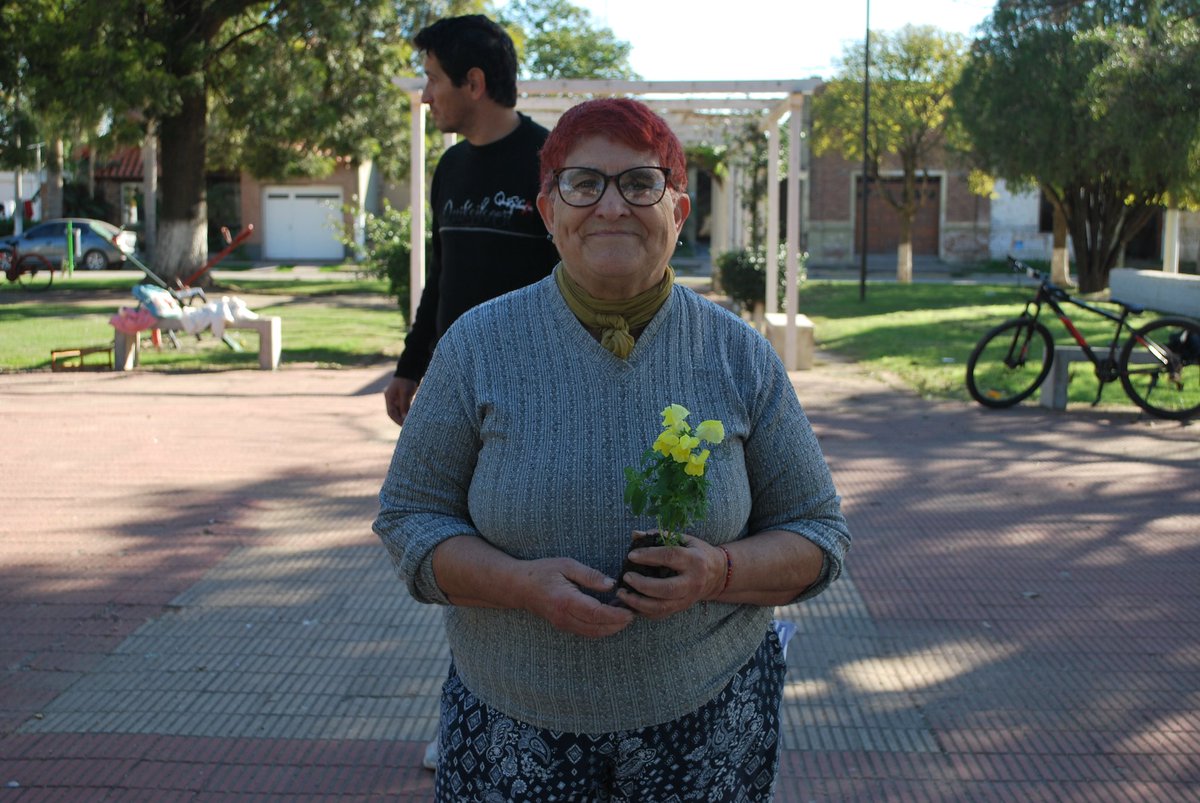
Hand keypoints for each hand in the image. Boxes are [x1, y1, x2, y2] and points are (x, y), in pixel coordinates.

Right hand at [384, 376, 417, 424]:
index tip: (404, 426)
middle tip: (408, 427)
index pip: (391, 413)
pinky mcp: (402, 397)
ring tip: (411, 423)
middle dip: (400, 420)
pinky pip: (404, 407)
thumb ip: (404, 405)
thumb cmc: (406, 380)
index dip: (397, 420)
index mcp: (389, 398)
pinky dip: (407, 412)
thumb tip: (404, 418)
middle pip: (394, 413)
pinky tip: (413, 416)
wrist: (410, 370)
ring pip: (399, 411)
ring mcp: (396, 398)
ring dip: (404, 417)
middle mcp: (391, 399)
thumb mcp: (405, 392)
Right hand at [520, 557, 634, 637]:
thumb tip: (612, 584)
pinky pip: (587, 631)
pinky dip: (602, 627)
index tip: (631, 611)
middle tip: (634, 612)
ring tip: (625, 612)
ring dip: (612, 627)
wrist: (520, 587)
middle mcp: (564, 618)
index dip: (616, 615)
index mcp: (566, 601)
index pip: (596, 614)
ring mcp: (563, 625)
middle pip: (598, 628)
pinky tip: (611, 615)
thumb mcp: (566, 565)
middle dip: (619, 624)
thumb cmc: (542, 572)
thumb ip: (590, 575)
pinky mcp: (564, 626)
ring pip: (594, 633)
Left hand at [615, 534, 726, 618]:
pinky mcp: (682, 608)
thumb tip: (635, 534)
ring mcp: (688, 598)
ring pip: (662, 606)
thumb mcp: (684, 539)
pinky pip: (660, 614)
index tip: (631, 555)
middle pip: (667, 588)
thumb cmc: (697, 553)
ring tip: (622, 594)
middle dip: (643, 584)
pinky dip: (642, 611)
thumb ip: (659, 536)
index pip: (670, 557)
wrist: (717, 574)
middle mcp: (693, 582)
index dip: (649, 556)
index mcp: (695, 560)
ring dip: (638, 602)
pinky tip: (629, 603)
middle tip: (626, 577)